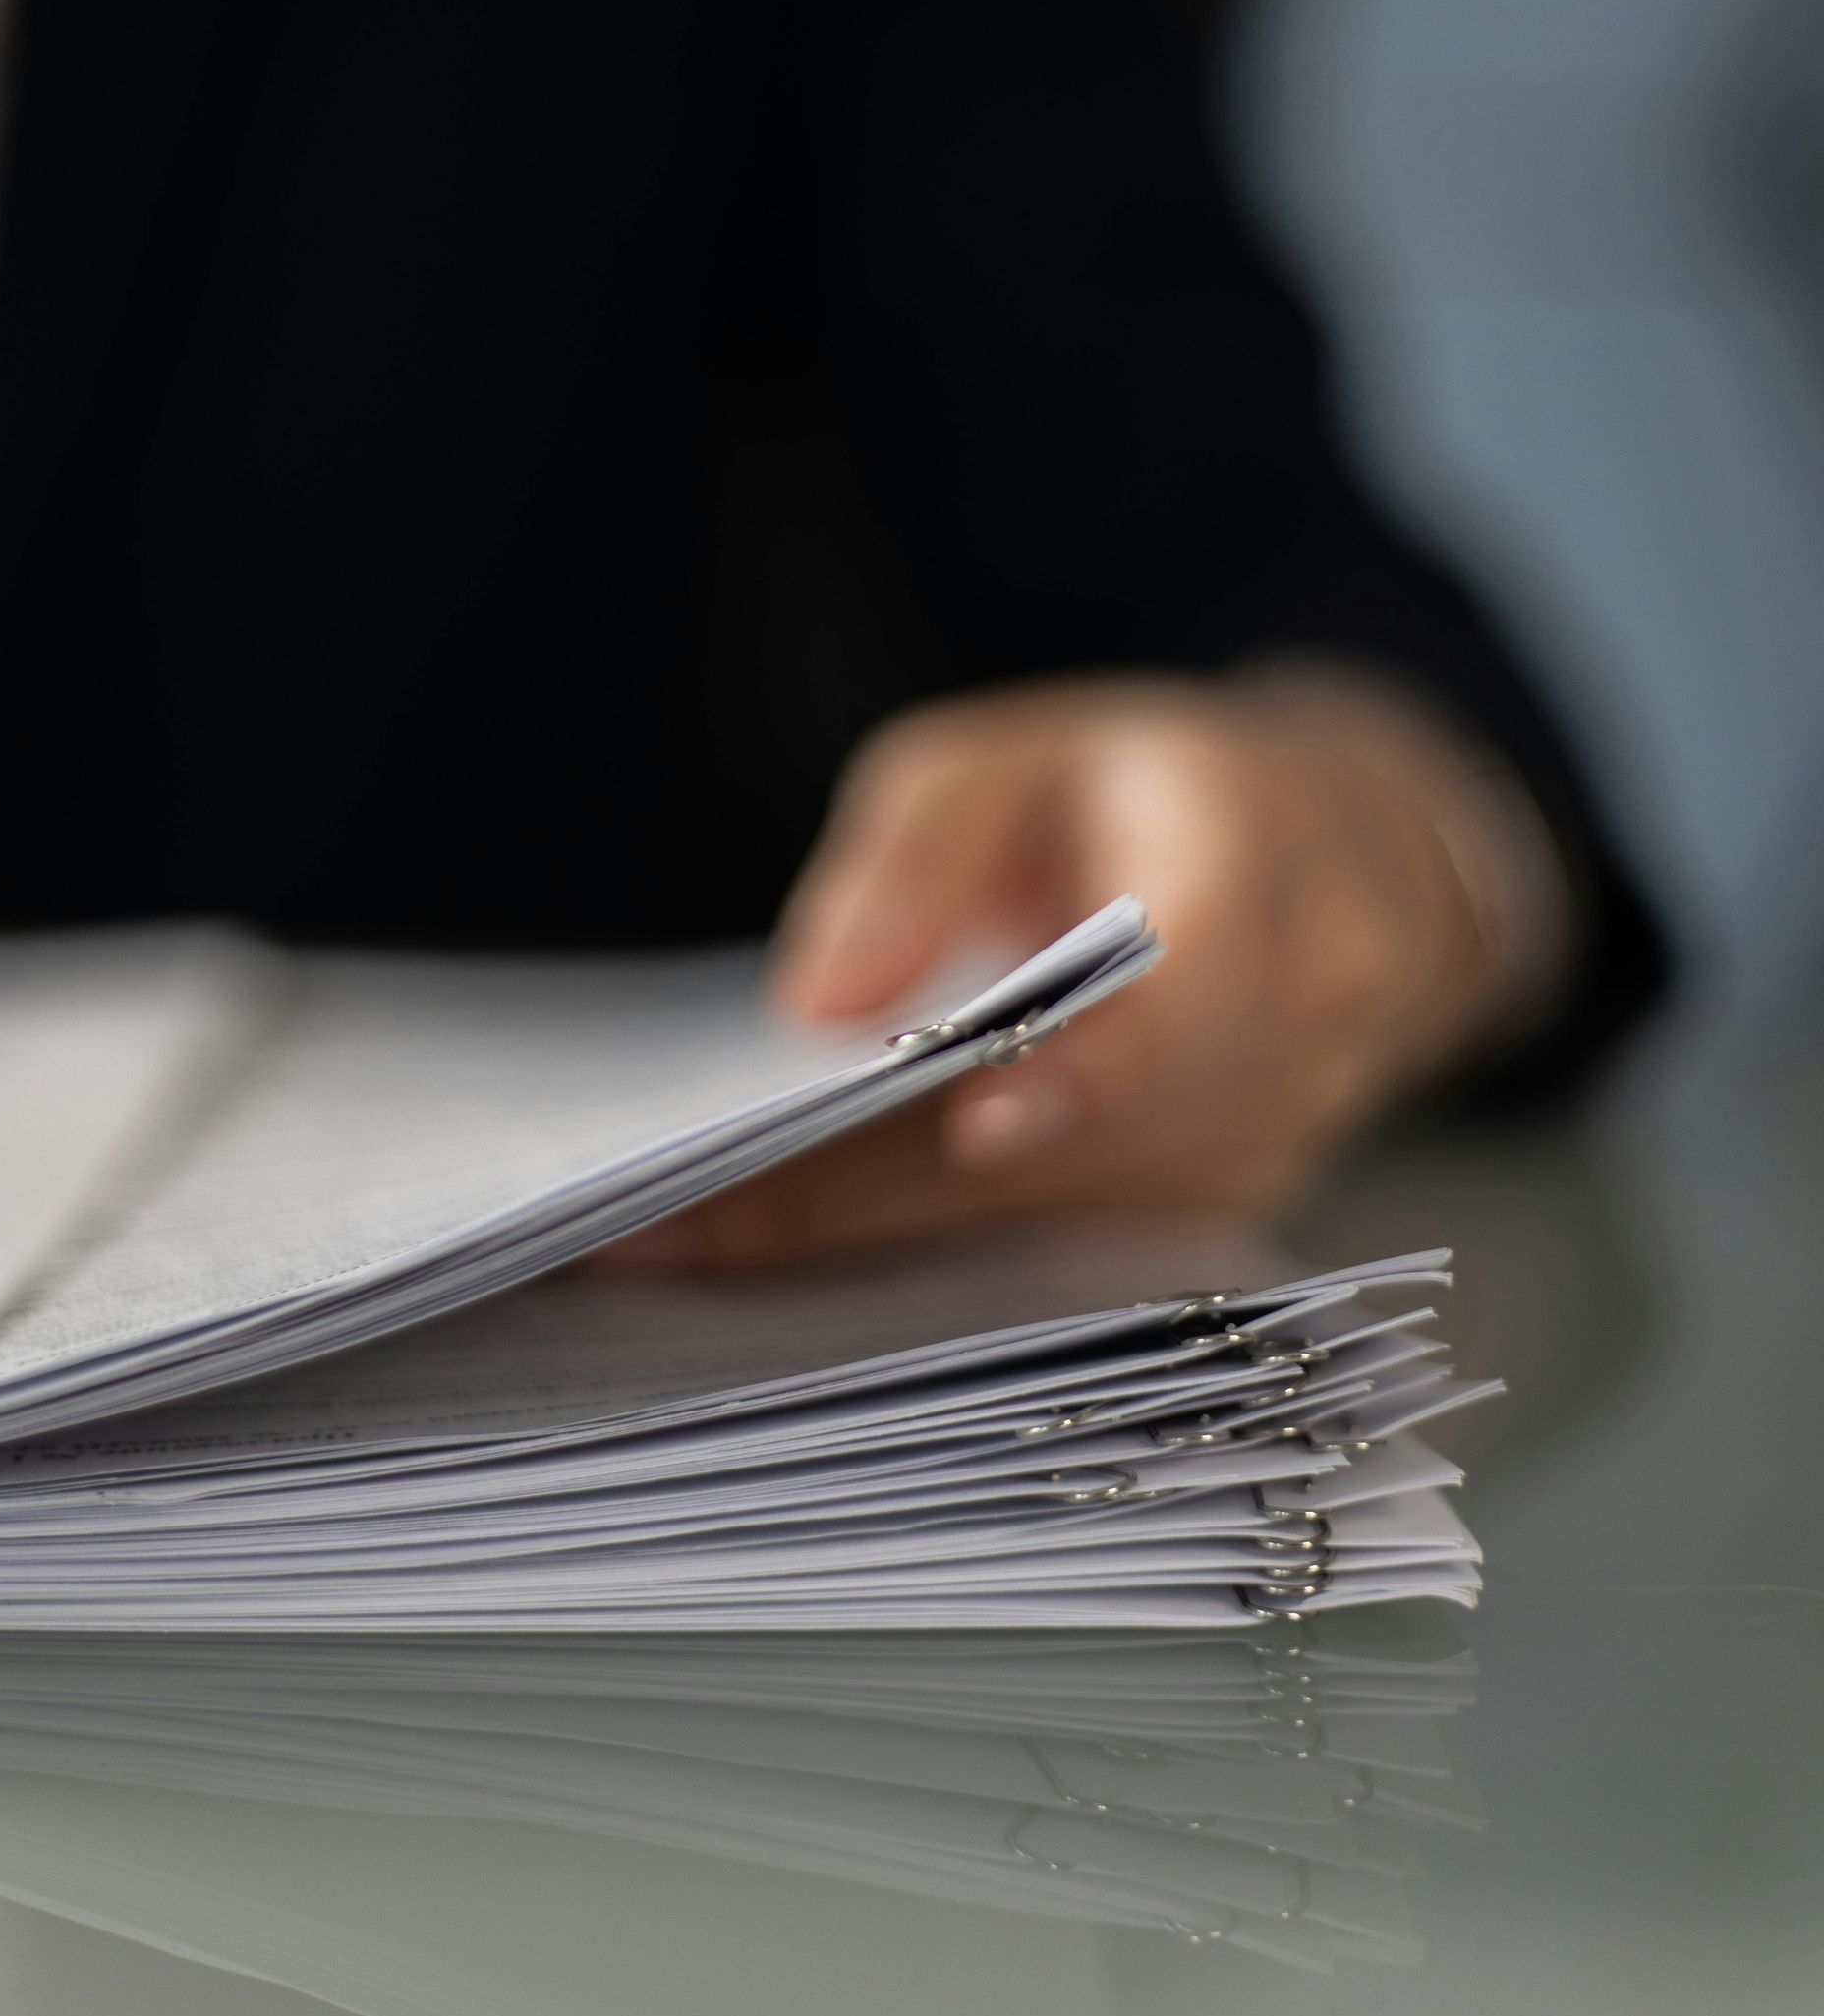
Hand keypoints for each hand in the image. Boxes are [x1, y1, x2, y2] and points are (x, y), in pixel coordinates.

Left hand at [596, 669, 1566, 1269]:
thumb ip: (914, 854)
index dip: (1087, 1069)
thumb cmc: (1139, 791)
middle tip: (680, 1221)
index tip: (971, 1127)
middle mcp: (1289, 1044)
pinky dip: (917, 1255)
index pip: (1188, 997)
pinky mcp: (1212, 1219)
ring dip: (870, 1240)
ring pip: (1054, 1227)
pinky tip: (780, 1250)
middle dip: (881, 1188)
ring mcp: (1265, 1152)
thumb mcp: (1014, 757)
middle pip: (1082, 1144)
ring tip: (683, 1241)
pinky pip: (1056, 1258)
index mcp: (1259, 892)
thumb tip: (815, 1007)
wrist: (1334, 865)